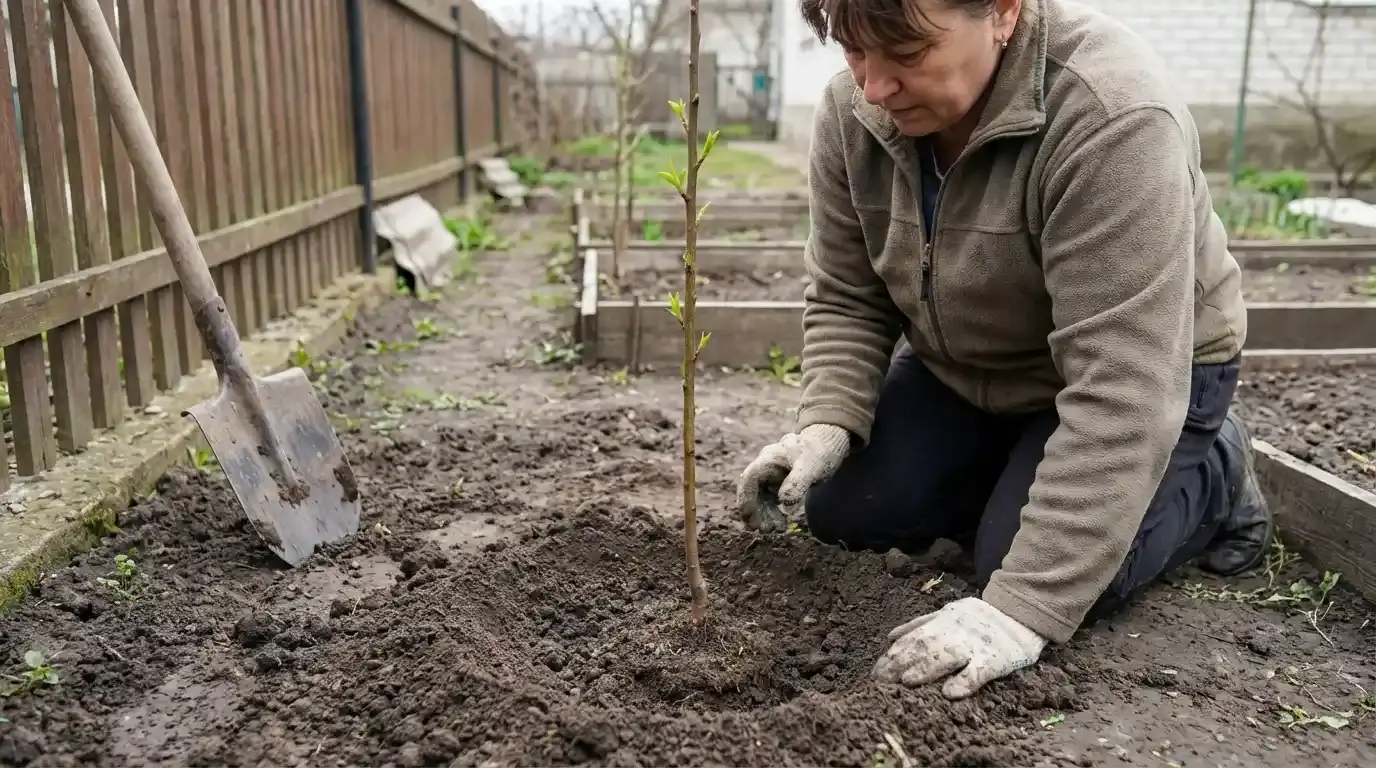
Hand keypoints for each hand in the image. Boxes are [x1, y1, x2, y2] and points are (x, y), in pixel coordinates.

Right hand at [735, 424, 849, 531]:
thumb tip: (784, 502)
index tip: (750, 519)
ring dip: (764, 514)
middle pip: (752, 490)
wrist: (830, 442)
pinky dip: (772, 511)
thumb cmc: (820, 451)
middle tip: (765, 530)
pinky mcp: (779, 480)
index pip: (749, 479)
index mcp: (769, 458)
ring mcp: (771, 473)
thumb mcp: (812, 466)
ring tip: (777, 529)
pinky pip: (770, 497)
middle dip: (755, 511)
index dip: (746, 500)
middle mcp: (766, 465)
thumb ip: (798, 482)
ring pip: (760, 496)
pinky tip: (781, 522)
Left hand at [872, 597, 1046, 699]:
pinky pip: (979, 671)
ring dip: (926, 668)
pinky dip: (965, 681)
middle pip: (923, 647)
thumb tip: (891, 636)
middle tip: (881, 683)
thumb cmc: (980, 619)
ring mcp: (974, 645)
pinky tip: (951, 694)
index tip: (875, 674)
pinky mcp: (996, 659)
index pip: (910, 640)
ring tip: (908, 682)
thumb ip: (920, 624)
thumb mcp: (947, 613)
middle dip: (900, 664)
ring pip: (946, 656)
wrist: (1021, 613)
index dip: (891, 656)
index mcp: (940, 622)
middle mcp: (953, 632)